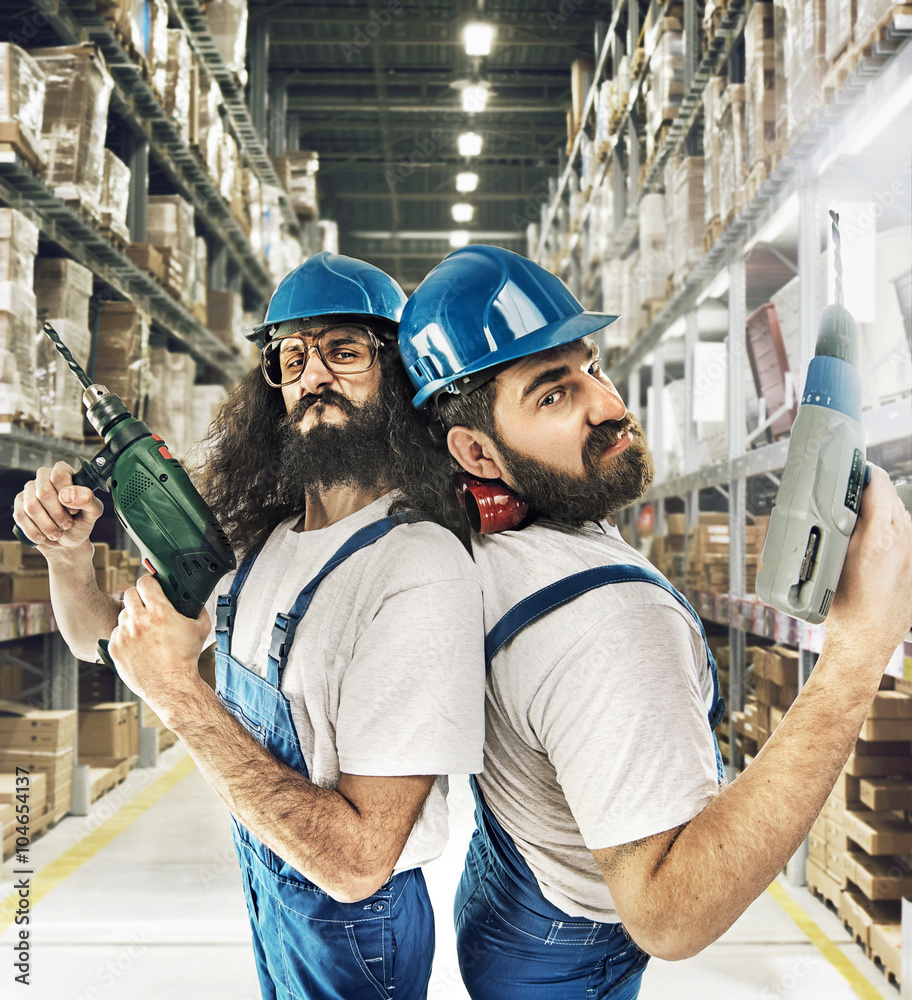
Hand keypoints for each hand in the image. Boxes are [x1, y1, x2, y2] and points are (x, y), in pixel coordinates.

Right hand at [13, 463, 102, 556]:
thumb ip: (88, 500)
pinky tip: (42, 537)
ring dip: (46, 525)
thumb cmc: (81, 522)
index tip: (74, 511)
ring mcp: (29, 490)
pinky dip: (33, 531)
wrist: (66, 542)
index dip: (67, 496)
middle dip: (57, 514)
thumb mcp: (93, 512)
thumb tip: (67, 494)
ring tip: (57, 533)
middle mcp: (44, 477)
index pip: (59, 475)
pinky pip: (20, 516)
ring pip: (31, 505)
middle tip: (67, 525)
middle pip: (43, 491)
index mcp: (65, 472)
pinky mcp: (19, 504)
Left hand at [108, 575, 210, 711]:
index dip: (150, 583)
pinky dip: (125, 635)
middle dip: (139, 598)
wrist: (171, 685)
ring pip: (122, 614)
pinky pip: (116, 632)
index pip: (144, 582)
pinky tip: (137, 644)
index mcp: (160, 612)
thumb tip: (193, 598)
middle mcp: (139, 621)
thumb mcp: (201, 628)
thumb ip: (198, 608)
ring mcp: (124, 635)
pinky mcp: (114, 648)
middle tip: (146, 606)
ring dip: (132, 617)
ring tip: (144, 630)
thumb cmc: (185, 659)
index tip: (152, 588)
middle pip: (129, 593)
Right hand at [828, 464, 911, 664]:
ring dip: (877, 506)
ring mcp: (910, 552)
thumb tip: (831, 504)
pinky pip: (902, 531)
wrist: (866, 641)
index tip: (849, 464)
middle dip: (868, 487)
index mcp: (880, 535)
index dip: (864, 470)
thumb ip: (838, 527)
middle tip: (843, 486)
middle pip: (890, 496)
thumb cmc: (845, 609)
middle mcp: (902, 540)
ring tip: (852, 509)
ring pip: (898, 513)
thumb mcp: (831, 560)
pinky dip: (885, 524)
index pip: (880, 484)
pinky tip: (866, 533)